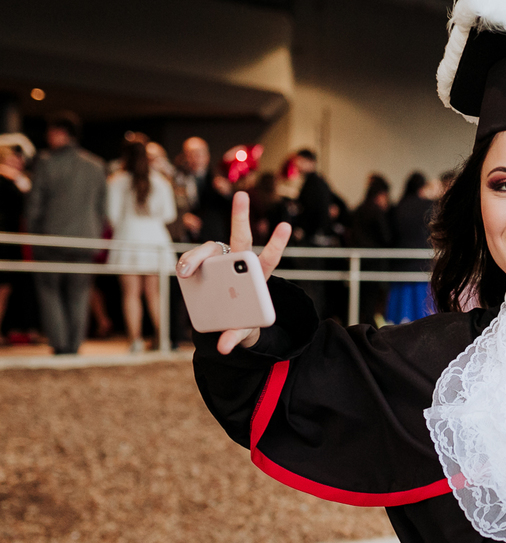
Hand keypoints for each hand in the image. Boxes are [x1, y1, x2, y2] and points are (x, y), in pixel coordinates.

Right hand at [176, 191, 290, 354]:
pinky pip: (194, 261)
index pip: (269, 260)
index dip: (277, 244)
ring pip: (211, 249)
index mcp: (257, 279)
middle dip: (240, 216)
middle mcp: (239, 265)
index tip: (286, 225)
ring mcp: (219, 264)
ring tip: (187, 270)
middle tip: (241, 195)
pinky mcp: (201, 269)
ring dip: (199, 254)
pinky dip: (188, 263)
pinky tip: (183, 272)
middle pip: (240, 238)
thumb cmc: (240, 323)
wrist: (223, 323)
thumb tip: (225, 347)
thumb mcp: (242, 332)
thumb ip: (236, 337)